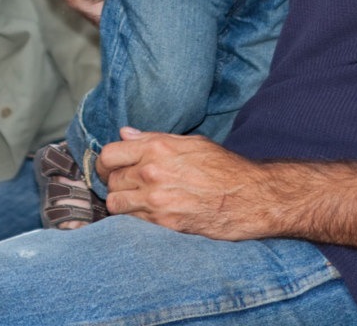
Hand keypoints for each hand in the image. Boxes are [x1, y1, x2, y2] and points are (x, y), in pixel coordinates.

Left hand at [98, 128, 275, 239]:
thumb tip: (124, 133)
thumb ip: (153, 138)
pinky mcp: (165, 224)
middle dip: (116, 183)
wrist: (250, 197)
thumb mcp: (190, 142)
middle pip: (111, 180)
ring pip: (116, 204)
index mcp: (156, 148)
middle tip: (129, 186)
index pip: (109, 154)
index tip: (111, 168)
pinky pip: (132, 223)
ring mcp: (157, 200)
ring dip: (122, 203)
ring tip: (137, 201)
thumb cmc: (223, 167)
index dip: (106, 163)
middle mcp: (152, 173)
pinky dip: (135, 219)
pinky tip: (149, 214)